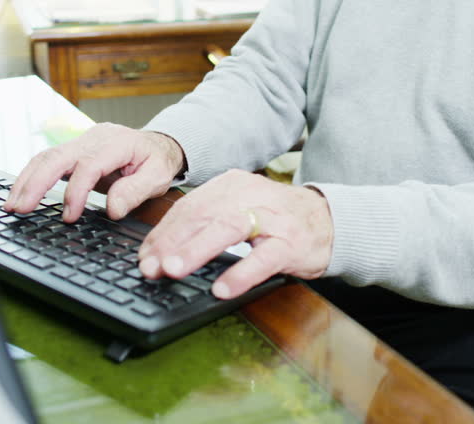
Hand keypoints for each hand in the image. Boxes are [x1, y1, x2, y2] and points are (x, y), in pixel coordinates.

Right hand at [4, 123, 184, 221]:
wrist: (158, 145)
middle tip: (21, 208)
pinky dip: (32, 177)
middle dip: (36, 183)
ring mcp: (82, 141)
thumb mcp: (158, 177)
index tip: (69, 216)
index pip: (89, 165)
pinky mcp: (74, 149)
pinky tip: (21, 193)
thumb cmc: (158, 162)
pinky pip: (48, 160)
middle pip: (58, 156)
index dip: (76, 191)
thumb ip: (135, 191)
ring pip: (47, 156)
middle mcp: (95, 137)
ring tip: (13, 205)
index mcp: (117, 143)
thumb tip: (112, 209)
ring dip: (27, 181)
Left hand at [137, 169, 333, 298]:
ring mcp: (273, 218)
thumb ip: (206, 223)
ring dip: (198, 250)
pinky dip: (241, 273)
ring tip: (174, 270)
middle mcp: (250, 195)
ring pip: (229, 230)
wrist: (328, 220)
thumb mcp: (240, 209)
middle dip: (172, 242)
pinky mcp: (291, 243)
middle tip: (150, 266)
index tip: (144, 255)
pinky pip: (263, 259)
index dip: (163, 232)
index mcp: (232, 185)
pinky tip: (222, 289)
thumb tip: (162, 249)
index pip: (189, 207)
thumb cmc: (277, 218)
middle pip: (203, 215)